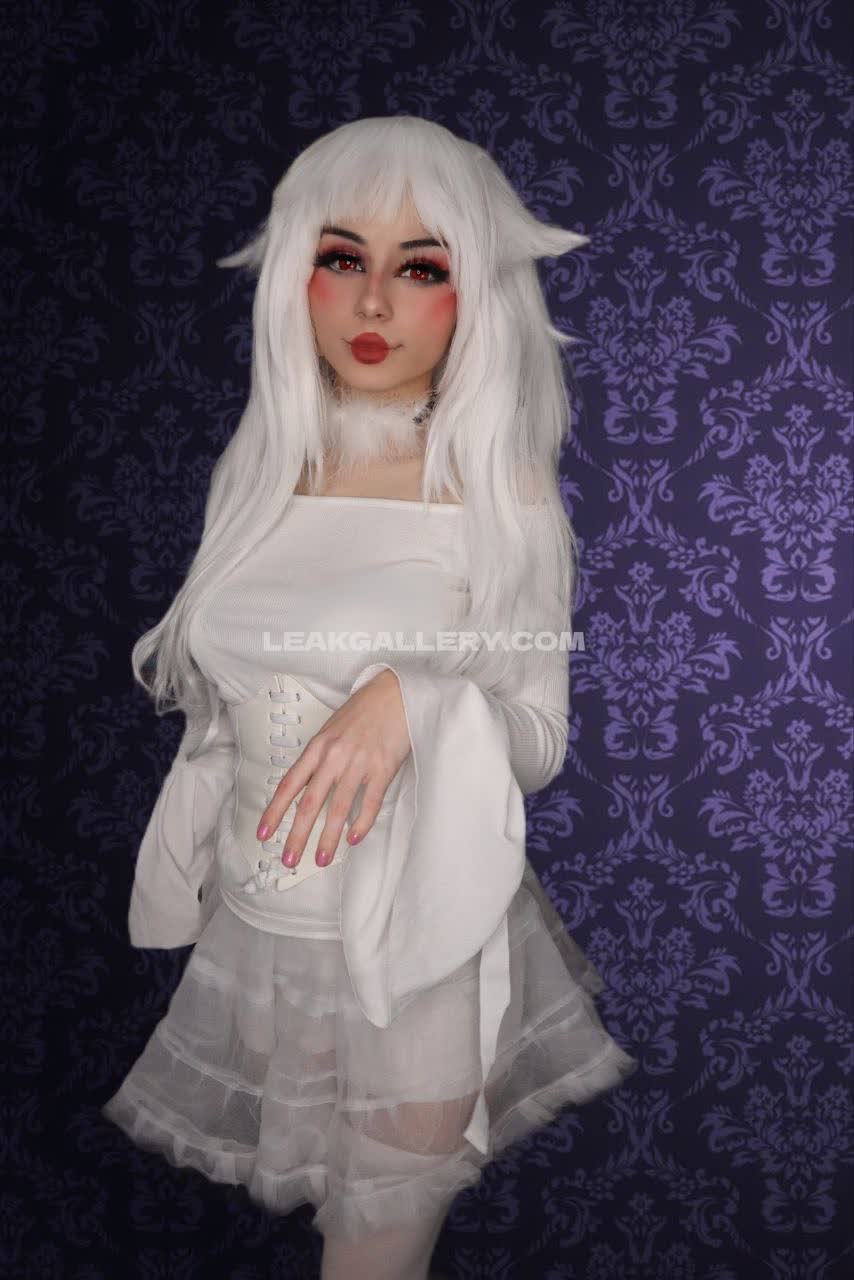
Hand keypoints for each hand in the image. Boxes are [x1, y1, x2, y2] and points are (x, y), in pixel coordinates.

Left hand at [256, 669, 410, 868]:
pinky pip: (370, 802)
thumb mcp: (332, 729)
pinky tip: (354, 839)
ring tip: (321, 859)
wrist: (396, 692)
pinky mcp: (383, 768)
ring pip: (338, 808)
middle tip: (289, 860)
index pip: (289, 785)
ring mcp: (359, 763)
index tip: (264, 833)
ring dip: (328, 838)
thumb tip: (306, 787)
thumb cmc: (364, 710)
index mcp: (318, 746)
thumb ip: (319, 758)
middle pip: (310, 803)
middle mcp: (334, 757)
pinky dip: (362, 823)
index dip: (274, 812)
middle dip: (297, 836)